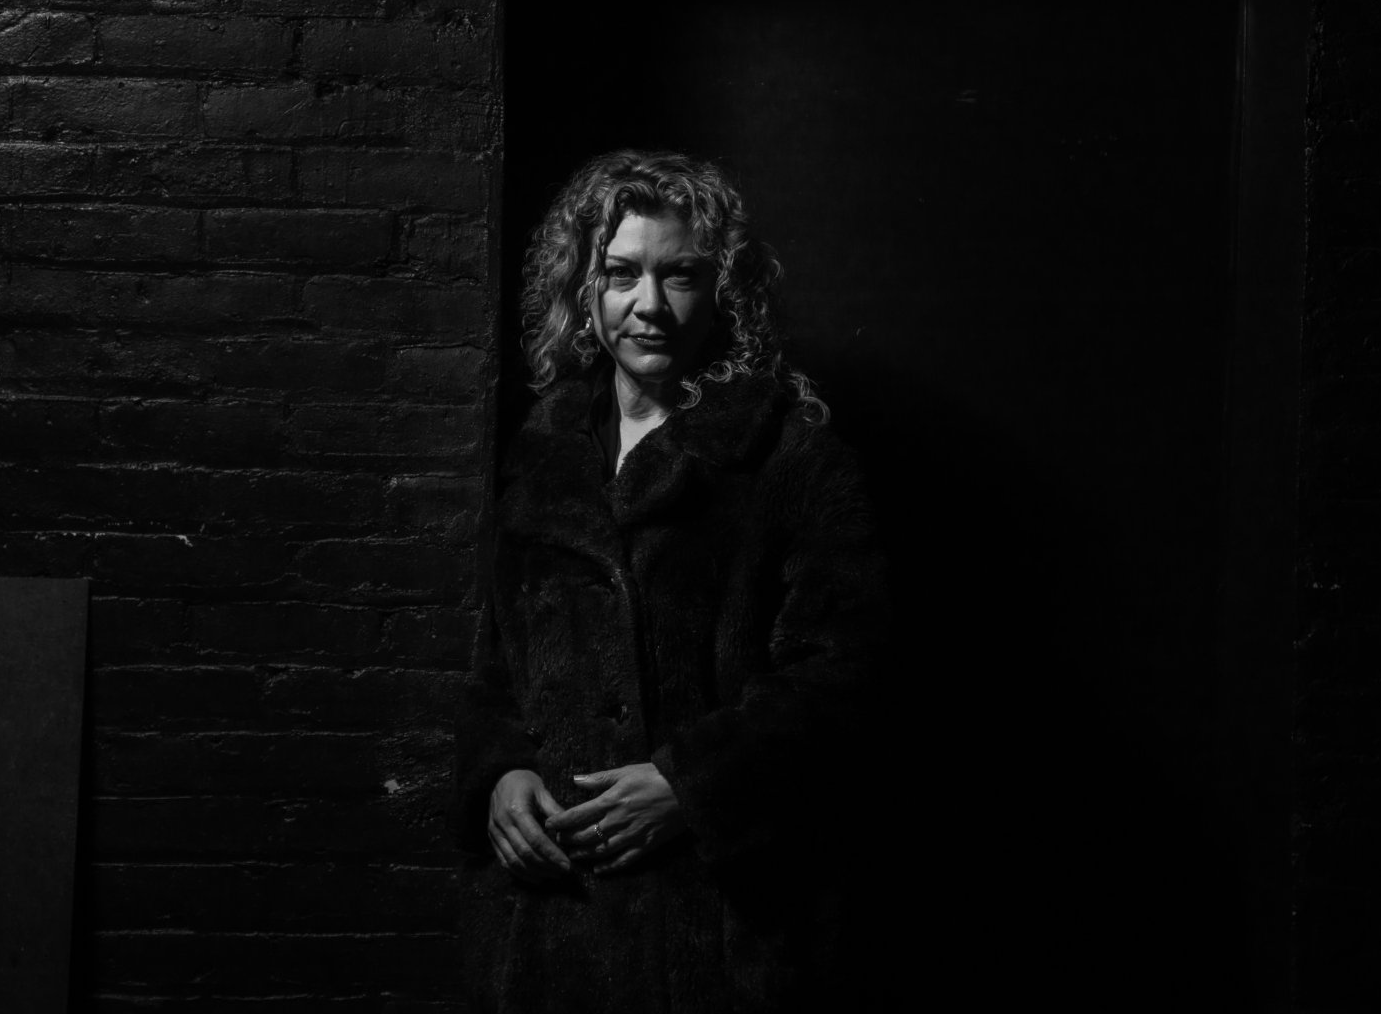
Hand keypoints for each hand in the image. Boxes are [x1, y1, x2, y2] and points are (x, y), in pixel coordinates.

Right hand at [488, 769, 570, 883]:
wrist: (499, 776)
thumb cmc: (524, 782)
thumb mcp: (542, 790)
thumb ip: (554, 810)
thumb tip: (570, 830)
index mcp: (516, 810)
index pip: (536, 839)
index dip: (552, 854)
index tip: (567, 865)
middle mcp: (503, 824)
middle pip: (525, 853)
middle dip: (546, 866)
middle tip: (563, 872)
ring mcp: (494, 833)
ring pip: (513, 861)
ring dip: (534, 872)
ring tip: (552, 875)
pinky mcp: (492, 839)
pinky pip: (504, 861)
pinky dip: (520, 873)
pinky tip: (536, 877)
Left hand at [544, 763, 686, 874]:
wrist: (687, 790)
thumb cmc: (656, 776)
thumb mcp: (626, 771)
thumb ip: (599, 778)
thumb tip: (576, 780)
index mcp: (612, 800)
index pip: (578, 815)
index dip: (560, 822)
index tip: (549, 825)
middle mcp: (618, 821)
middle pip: (585, 836)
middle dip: (569, 840)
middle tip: (558, 842)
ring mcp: (632, 836)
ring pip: (600, 851)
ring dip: (583, 855)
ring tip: (573, 855)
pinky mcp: (645, 846)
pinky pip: (623, 861)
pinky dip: (609, 867)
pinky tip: (598, 869)